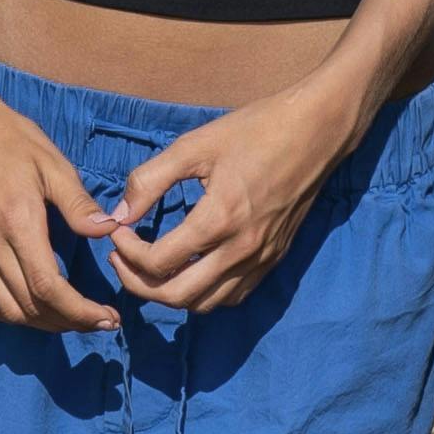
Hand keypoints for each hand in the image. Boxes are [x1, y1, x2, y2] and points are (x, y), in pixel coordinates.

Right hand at [0, 72, 119, 332]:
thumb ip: (79, 203)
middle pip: (30, 306)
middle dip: (69, 322)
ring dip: (41, 325)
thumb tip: (109, 232)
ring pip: (5, 311)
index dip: (81, 312)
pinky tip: (33, 311)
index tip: (108, 317)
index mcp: (17, 221)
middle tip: (99, 322)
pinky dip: (9, 316)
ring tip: (71, 320)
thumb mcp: (52, 163)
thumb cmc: (9, 138)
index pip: (48, 287)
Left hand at [99, 74, 364, 316]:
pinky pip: (233, 295)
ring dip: (170, 293)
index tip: (116, 231)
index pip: (158, 262)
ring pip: (206, 303)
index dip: (126, 252)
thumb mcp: (194, 145)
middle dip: (139, 284)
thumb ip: (150, 180)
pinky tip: (190, 269)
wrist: (316, 130)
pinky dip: (204, 293)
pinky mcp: (274, 258)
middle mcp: (241, 249)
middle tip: (121, 259)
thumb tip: (119, 213)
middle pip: (177, 296)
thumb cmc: (254, 130)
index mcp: (219, 219)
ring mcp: (261, 258)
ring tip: (150, 268)